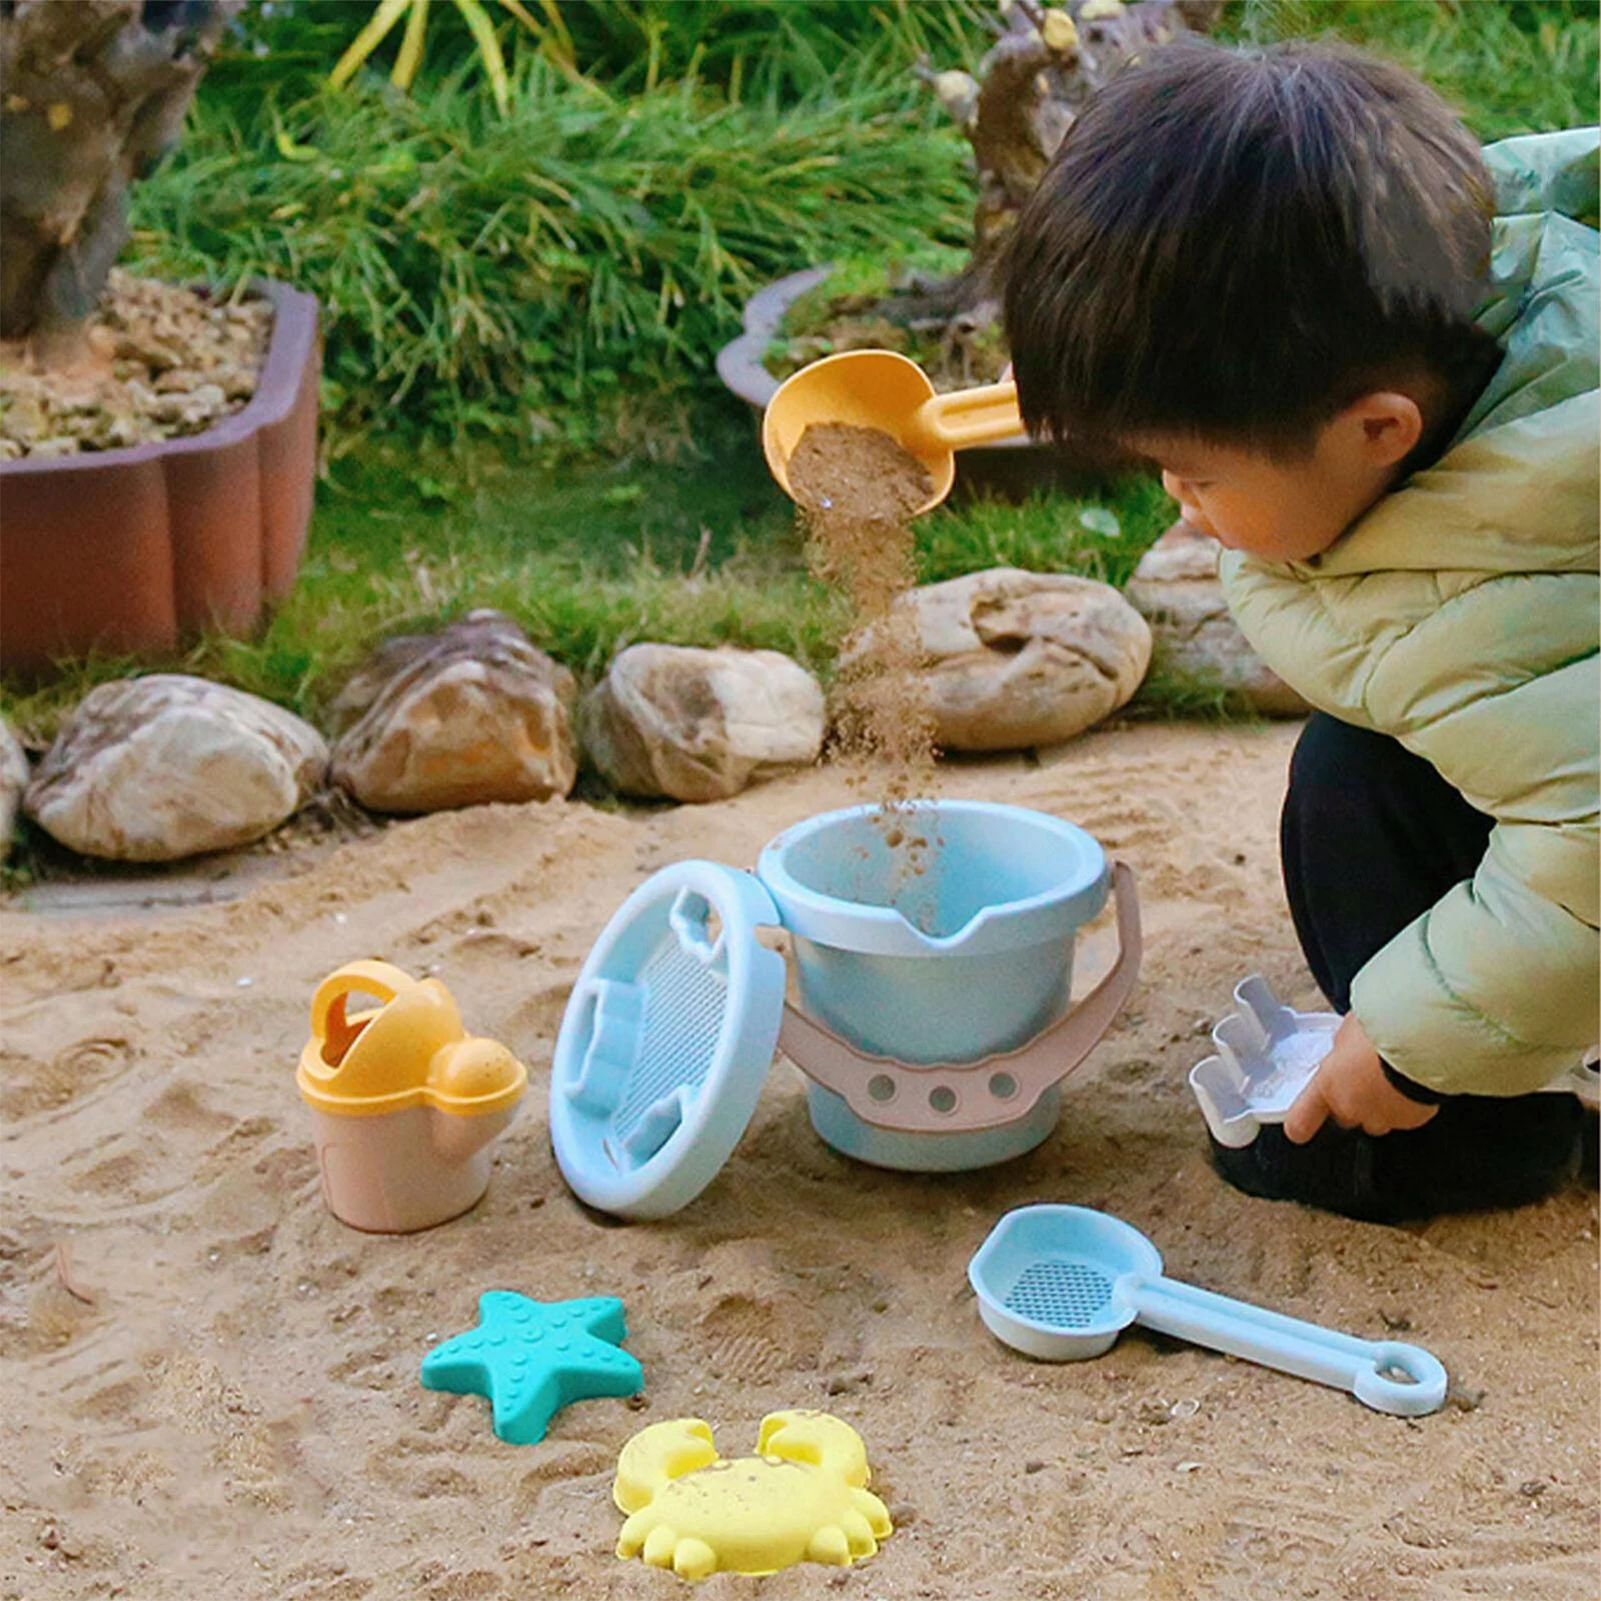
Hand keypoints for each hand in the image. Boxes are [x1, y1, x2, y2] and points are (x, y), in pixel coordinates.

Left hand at [1283, 1013, 1438, 1142]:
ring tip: (1392, 1078)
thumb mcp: (1346, 1030)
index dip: (1299, 1124)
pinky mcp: (1411, 1120)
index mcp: (1327, 1085)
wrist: (1423, 1039)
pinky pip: (1404, 1116)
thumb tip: (1344, 1051)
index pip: (1299, 1120)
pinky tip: (1410, 1081)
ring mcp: (1382, 1117)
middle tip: (1365, 1077)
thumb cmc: (1382, 1029)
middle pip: (1345, 1115)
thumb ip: (1340, 1050)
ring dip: (1380, 1105)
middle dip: (1353, 1101)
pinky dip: (1407, 1104)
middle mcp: (1351, 1107)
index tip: (1298, 1128)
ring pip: (1376, 1119)